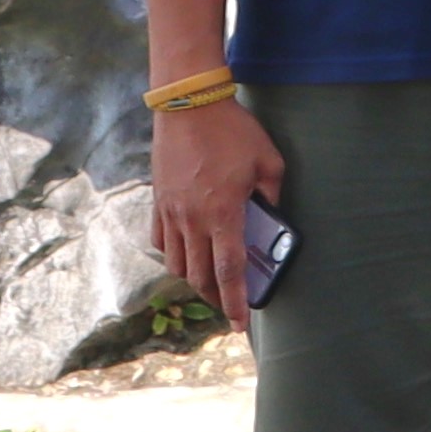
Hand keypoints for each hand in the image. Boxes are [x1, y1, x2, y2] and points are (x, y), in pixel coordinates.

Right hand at [149, 93, 287, 325]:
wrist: (189, 107)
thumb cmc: (234, 132)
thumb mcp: (269, 162)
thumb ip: (272, 194)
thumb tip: (272, 216)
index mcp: (223, 214)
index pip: (229, 271)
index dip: (234, 301)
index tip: (239, 324)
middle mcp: (193, 221)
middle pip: (200, 275)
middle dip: (215, 297)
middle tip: (228, 307)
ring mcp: (171, 213)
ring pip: (178, 263)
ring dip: (194, 278)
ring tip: (210, 281)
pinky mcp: (158, 202)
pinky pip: (162, 241)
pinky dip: (174, 254)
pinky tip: (186, 253)